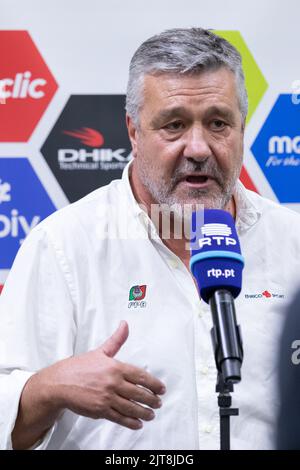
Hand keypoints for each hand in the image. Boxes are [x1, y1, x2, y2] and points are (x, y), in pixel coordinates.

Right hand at [43, 321, 165, 429]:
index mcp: (115, 367)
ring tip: (151, 414)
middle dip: (152, 400)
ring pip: (131, 407)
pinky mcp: (100, 410)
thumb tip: (125, 325)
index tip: (161, 389)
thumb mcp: (100, 351)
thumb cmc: (79, 367)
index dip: (154, 384)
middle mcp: (113, 383)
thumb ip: (116, 340)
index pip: (141, 376)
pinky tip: (138, 423)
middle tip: (158, 403)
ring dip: (144, 412)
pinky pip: (119, 418)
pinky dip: (130, 422)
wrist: (59, 383)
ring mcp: (107, 398)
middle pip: (139, 393)